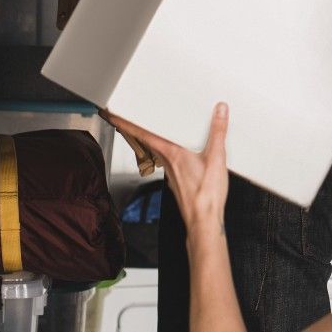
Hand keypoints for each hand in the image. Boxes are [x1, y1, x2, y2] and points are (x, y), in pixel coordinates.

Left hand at [104, 104, 230, 237]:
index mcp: (173, 153)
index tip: (111, 115)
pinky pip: (167, 162)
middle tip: (124, 119)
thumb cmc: (205, 196)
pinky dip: (165, 153)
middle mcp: (168, 163)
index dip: (125, 123)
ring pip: (156, 153)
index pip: (142, 134)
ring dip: (150, 141)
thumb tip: (219, 111)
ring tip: (148, 132)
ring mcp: (171, 173)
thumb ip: (218, 132)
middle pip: (146, 142)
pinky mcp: (178, 181)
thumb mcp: (217, 158)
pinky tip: (176, 154)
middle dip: (134, 129)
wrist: (204, 220)